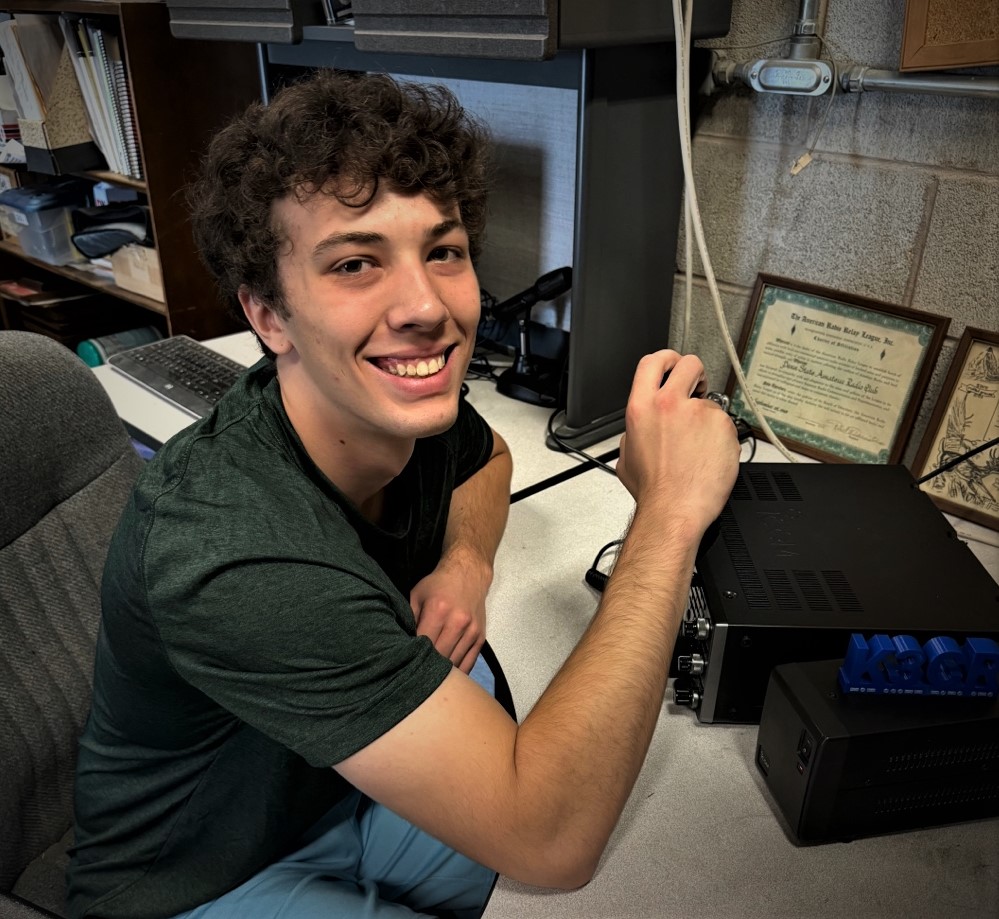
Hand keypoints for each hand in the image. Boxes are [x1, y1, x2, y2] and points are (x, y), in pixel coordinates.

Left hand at [410, 551, 489, 673]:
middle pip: (439, 657)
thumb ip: (408, 618)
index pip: (423, 644)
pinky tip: (447, 676)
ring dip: (442, 673)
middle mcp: (457, 622)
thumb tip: (400, 644)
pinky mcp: (480, 637)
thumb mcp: (417, 595)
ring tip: (429, 678)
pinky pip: (469, 663)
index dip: (413, 656)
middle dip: (426, 667)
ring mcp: (471, 631)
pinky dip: (457, 673)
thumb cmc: (438, 585)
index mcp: (438, 610)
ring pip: (454, 663)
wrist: (469, 574)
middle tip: (415, 674)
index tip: (404, 663)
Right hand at [616, 350, 739, 534]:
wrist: (675, 509)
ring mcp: (698, 413)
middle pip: (688, 364)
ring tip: (702, 443)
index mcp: (641, 408)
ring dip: (708, 416)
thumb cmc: (654, 491)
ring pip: (710, 400)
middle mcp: (669, 404)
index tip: (673, 365)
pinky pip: (725, 423)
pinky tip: (711, 454)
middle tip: (697, 388)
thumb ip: (633, 434)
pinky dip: (721, 436)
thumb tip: (639, 430)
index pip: (652, 362)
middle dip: (694, 373)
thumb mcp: (626, 458)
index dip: (666, 359)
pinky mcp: (722, 426)